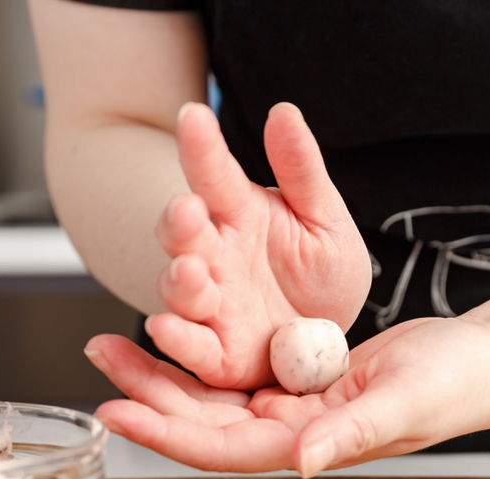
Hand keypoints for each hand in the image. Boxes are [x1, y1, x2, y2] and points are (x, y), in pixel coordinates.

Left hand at [85, 317, 489, 474]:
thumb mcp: (406, 401)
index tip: (114, 409)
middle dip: (147, 394)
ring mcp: (291, 407)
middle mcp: (290, 432)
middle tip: (95, 356)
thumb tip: (301, 460)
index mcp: (308, 445)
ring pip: (212, 393)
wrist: (476, 362)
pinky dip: (201, 347)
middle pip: (202, 420)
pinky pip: (236, 366)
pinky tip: (171, 324)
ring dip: (163, 371)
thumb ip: (353, 431)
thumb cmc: (454, 386)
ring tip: (112, 339)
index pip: (223, 448)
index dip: (166, 433)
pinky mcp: (297, 379)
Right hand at [148, 101, 370, 390]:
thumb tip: (284, 112)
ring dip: (179, 282)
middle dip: (181, 223)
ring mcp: (212, 306)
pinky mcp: (217, 354)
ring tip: (189, 271)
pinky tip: (164, 328)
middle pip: (184, 235)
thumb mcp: (324, 218)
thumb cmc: (320, 271)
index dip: (202, 147)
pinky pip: (193, 349)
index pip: (214, 175)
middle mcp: (215, 258)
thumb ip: (302, 170)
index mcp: (238, 215)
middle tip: (188, 210)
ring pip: (181, 291)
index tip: (194, 115)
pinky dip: (177, 340)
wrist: (326, 335)